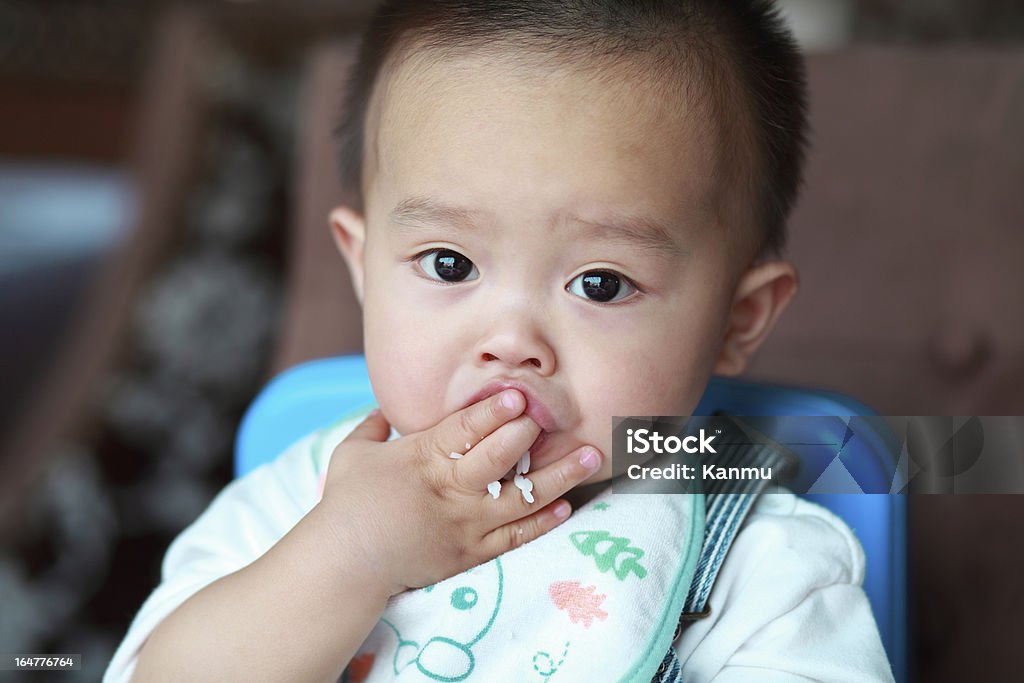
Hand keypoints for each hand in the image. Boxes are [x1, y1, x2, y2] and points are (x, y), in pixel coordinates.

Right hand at [315, 389, 602, 596]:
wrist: (346, 563)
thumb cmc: (346, 503)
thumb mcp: (352, 452)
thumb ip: (374, 425)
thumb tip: (384, 405)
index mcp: (422, 459)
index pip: (463, 431)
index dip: (492, 414)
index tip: (519, 398)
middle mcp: (449, 491)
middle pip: (497, 462)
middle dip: (528, 439)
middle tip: (557, 420)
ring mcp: (465, 525)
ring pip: (521, 500)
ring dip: (560, 478)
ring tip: (592, 458)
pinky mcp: (472, 554)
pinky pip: (516, 538)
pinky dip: (543, 523)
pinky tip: (568, 506)